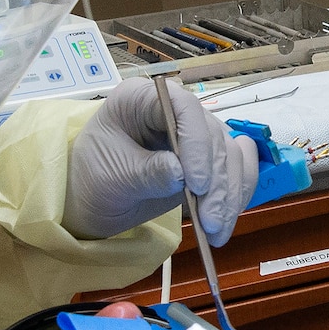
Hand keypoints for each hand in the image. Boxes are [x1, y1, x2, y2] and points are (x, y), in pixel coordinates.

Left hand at [65, 79, 258, 243]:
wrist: (93, 199)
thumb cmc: (92, 178)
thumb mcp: (111, 176)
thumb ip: (147, 173)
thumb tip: (181, 174)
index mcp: (143, 99)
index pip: (184, 107)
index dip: (196, 142)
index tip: (196, 183)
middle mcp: (174, 111)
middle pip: (213, 134)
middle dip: (216, 181)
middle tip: (209, 220)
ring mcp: (193, 135)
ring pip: (231, 155)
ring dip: (228, 195)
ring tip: (215, 230)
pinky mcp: (207, 160)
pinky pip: (236, 170)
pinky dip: (235, 196)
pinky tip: (224, 220)